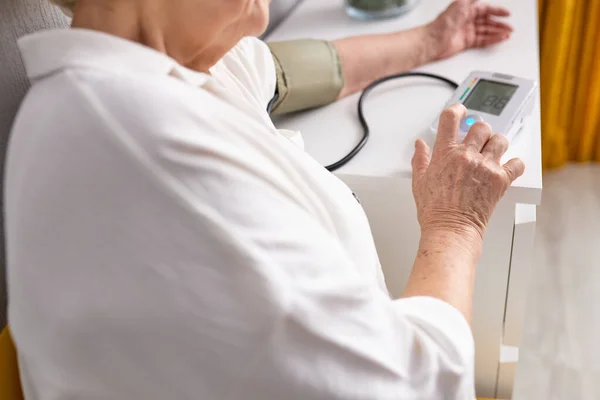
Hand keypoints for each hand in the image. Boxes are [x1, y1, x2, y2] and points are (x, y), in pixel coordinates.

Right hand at [411, 104, 524, 240]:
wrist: (451, 228)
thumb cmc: (435, 210)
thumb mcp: (419, 182)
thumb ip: (420, 159)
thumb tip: (420, 145)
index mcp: (445, 153)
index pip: (451, 118)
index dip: (456, 110)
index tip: (460, 110)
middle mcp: (466, 155)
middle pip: (480, 126)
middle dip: (480, 131)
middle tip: (478, 139)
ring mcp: (485, 166)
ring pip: (500, 140)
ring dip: (497, 143)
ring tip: (493, 152)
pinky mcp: (500, 179)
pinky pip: (517, 163)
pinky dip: (515, 164)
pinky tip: (509, 168)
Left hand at [427, 0, 512, 59]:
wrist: (433, 40)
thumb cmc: (443, 22)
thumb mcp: (460, 3)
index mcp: (467, 9)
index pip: (486, 9)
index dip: (497, 11)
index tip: (507, 13)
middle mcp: (467, 20)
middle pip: (488, 21)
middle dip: (500, 23)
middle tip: (510, 26)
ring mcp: (467, 31)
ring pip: (486, 31)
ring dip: (497, 32)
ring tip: (507, 34)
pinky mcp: (466, 42)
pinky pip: (482, 40)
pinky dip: (492, 39)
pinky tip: (499, 39)